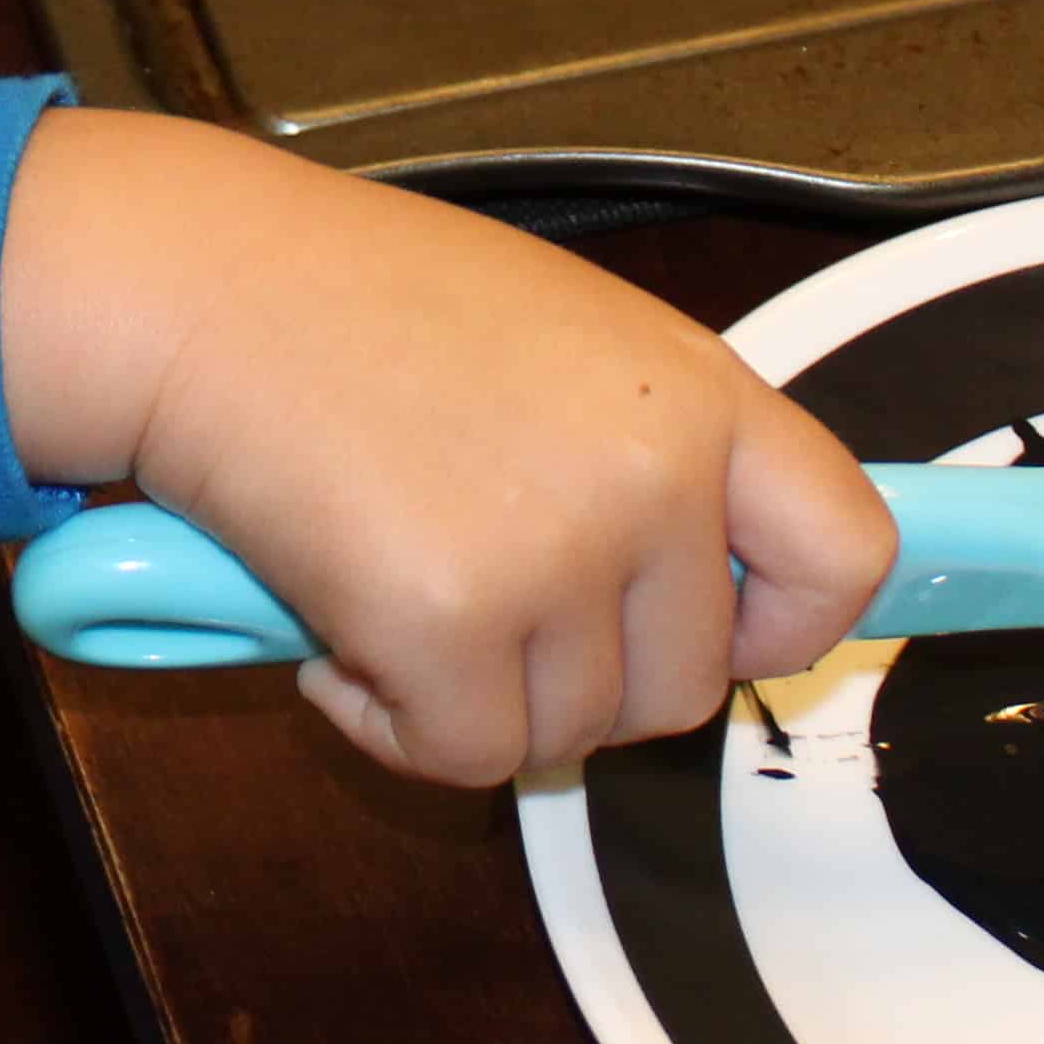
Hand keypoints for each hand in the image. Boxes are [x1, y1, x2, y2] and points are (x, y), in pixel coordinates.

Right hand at [0, 111, 892, 788]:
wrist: (198, 287)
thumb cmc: (342, 302)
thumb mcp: (554, 340)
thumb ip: (638, 448)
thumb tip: (687, 589)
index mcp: (696, 392)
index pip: (845, 553)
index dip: (782, 627)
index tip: (708, 631)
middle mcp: (651, 476)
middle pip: (685, 688)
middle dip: (575, 680)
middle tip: (471, 604)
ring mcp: (557, 553)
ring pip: (567, 736)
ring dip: (471, 700)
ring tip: (384, 589)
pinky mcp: (450, 623)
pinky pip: (460, 756)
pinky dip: (388, 723)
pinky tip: (333, 632)